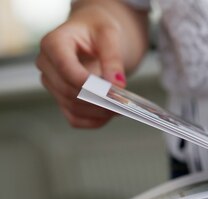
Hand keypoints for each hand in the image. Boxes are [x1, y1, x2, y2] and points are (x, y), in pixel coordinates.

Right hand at [36, 5, 126, 127]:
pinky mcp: (61, 97)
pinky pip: (74, 118)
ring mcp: (51, 83)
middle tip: (123, 104)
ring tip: (121, 109)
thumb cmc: (98, 30)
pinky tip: (111, 116)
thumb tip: (117, 84)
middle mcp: (46, 64)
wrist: (92, 34)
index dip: (88, 84)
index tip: (112, 92)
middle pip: (69, 91)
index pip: (67, 69)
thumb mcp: (109, 34)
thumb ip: (113, 58)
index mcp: (53, 43)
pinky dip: (93, 121)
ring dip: (98, 113)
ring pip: (72, 107)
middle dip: (97, 100)